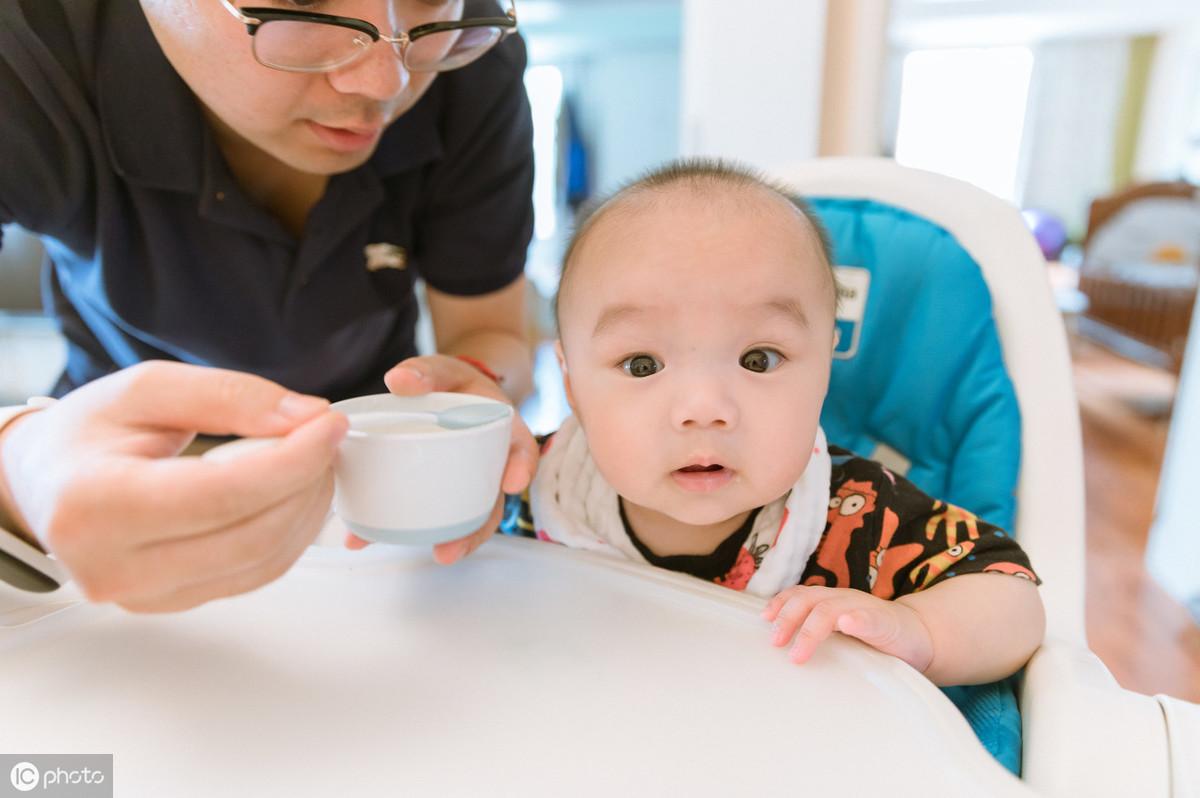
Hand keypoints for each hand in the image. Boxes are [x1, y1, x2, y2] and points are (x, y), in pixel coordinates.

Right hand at [0, 361, 348, 611]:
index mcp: (94, 504)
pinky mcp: (171, 604)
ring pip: (261, 563)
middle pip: (249, 535)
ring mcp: (142, 596)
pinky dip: (289, 534)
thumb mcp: (148, 389)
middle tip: (326, 437)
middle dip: (307, 482)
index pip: (219, 495)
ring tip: (314, 461)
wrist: (45, 481)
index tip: (329, 425)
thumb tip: (306, 417)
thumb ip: (230, 397)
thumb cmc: (87, 434)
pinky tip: (295, 494)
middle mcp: (112, 566)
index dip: (291, 461)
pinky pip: (252, 577)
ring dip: (307, 510)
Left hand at [342, 354, 536, 563]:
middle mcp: (489, 463)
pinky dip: (404, 528)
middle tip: (451, 549)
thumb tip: (398, 380)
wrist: (444, 392)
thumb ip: (425, 371)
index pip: (521, 450)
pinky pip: (432, 514)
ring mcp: (466, 482)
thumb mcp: (443, 370)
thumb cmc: (450, 383)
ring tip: (432, 556)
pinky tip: (370, 538)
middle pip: (493, 503)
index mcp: (502, 430)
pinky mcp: (440, 492)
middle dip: (477, 531)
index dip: (521, 467)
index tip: (512, 483)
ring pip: (466, 517)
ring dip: (452, 541)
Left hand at [761, 585, 933, 672]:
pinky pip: (870, 618)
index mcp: (832, 601)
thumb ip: (816, 633)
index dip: (780, 603)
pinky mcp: (887, 623)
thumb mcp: (841, 634)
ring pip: (831, 609)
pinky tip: (847, 624)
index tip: (764, 620)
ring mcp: (865, 609)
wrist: (920, 637)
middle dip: (788, 618)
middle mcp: (845, 600)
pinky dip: (856, 620)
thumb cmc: (874, 638)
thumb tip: (780, 646)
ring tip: (798, 652)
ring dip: (811, 629)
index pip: (801, 594)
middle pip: (809, 599)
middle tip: (776, 642)